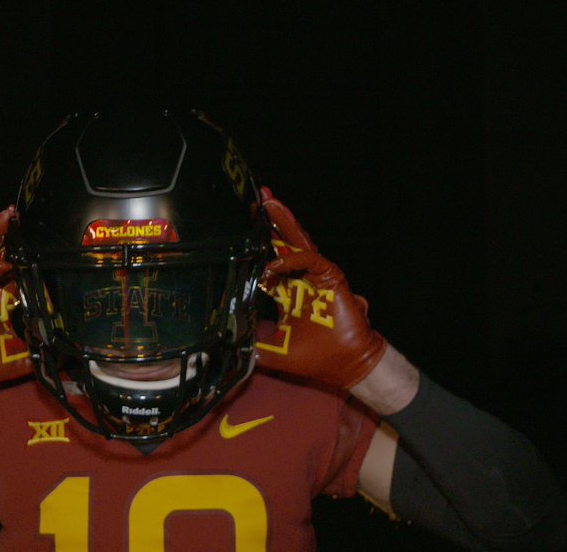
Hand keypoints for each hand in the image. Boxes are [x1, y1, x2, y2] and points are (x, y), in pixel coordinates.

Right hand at [0, 207, 31, 400]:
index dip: (30, 261)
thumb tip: (68, 351)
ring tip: (6, 217)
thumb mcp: (16, 360)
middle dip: (11, 237)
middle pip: (0, 258)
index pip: (19, 275)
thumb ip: (39, 353)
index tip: (47, 247)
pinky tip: (0, 262)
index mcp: (1, 303)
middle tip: (23, 216)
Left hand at [256, 187, 386, 389]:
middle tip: (258, 199)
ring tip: (270, 203)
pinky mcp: (332, 279)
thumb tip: (221, 344)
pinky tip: (274, 262)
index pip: (270, 263)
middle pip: (284, 244)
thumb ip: (249, 344)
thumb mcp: (271, 351)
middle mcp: (303, 280)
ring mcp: (318, 277)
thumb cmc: (315, 358)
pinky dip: (293, 259)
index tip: (239, 232)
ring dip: (285, 222)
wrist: (345, 367)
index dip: (257, 248)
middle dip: (272, 222)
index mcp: (289, 293)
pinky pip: (311, 260)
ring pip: (299, 243)